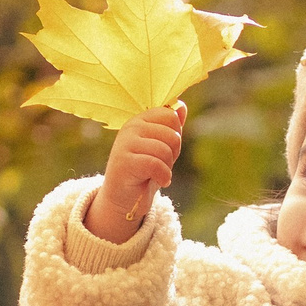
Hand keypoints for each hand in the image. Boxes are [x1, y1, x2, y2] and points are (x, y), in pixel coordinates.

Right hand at [80, 102, 184, 242]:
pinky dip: (164, 176)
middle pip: (172, 135)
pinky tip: (161, 182)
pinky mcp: (124, 161)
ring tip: (156, 174)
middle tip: (159, 165)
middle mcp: (131, 127)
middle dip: (172, 155)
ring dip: (167, 168)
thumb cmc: (145, 173)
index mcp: (141, 120)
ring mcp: (125, 143)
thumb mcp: (161, 148)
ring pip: (164, 151)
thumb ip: (171, 128)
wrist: (124, 199)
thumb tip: (181, 105)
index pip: (170, 115)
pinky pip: (155, 164)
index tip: (164, 149)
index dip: (175, 135)